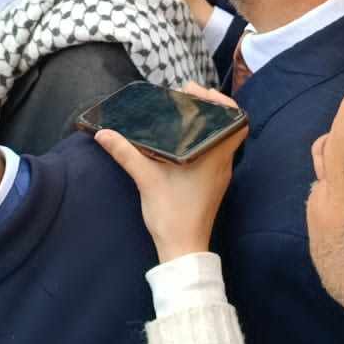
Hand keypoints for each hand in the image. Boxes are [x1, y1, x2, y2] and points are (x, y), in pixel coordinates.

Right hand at [94, 87, 245, 261]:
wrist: (182, 249)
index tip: (200, 94)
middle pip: (228, 126)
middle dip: (209, 107)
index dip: (225, 103)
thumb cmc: (172, 214)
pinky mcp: (212, 184)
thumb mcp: (146, 179)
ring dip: (205, 123)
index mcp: (215, 157)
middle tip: (185, 96)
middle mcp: (223, 163)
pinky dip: (201, 139)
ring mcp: (219, 175)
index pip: (239, 122)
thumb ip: (126, 153)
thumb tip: (103, 133)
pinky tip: (178, 139)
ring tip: (181, 112)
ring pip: (220, 139)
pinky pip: (214, 152)